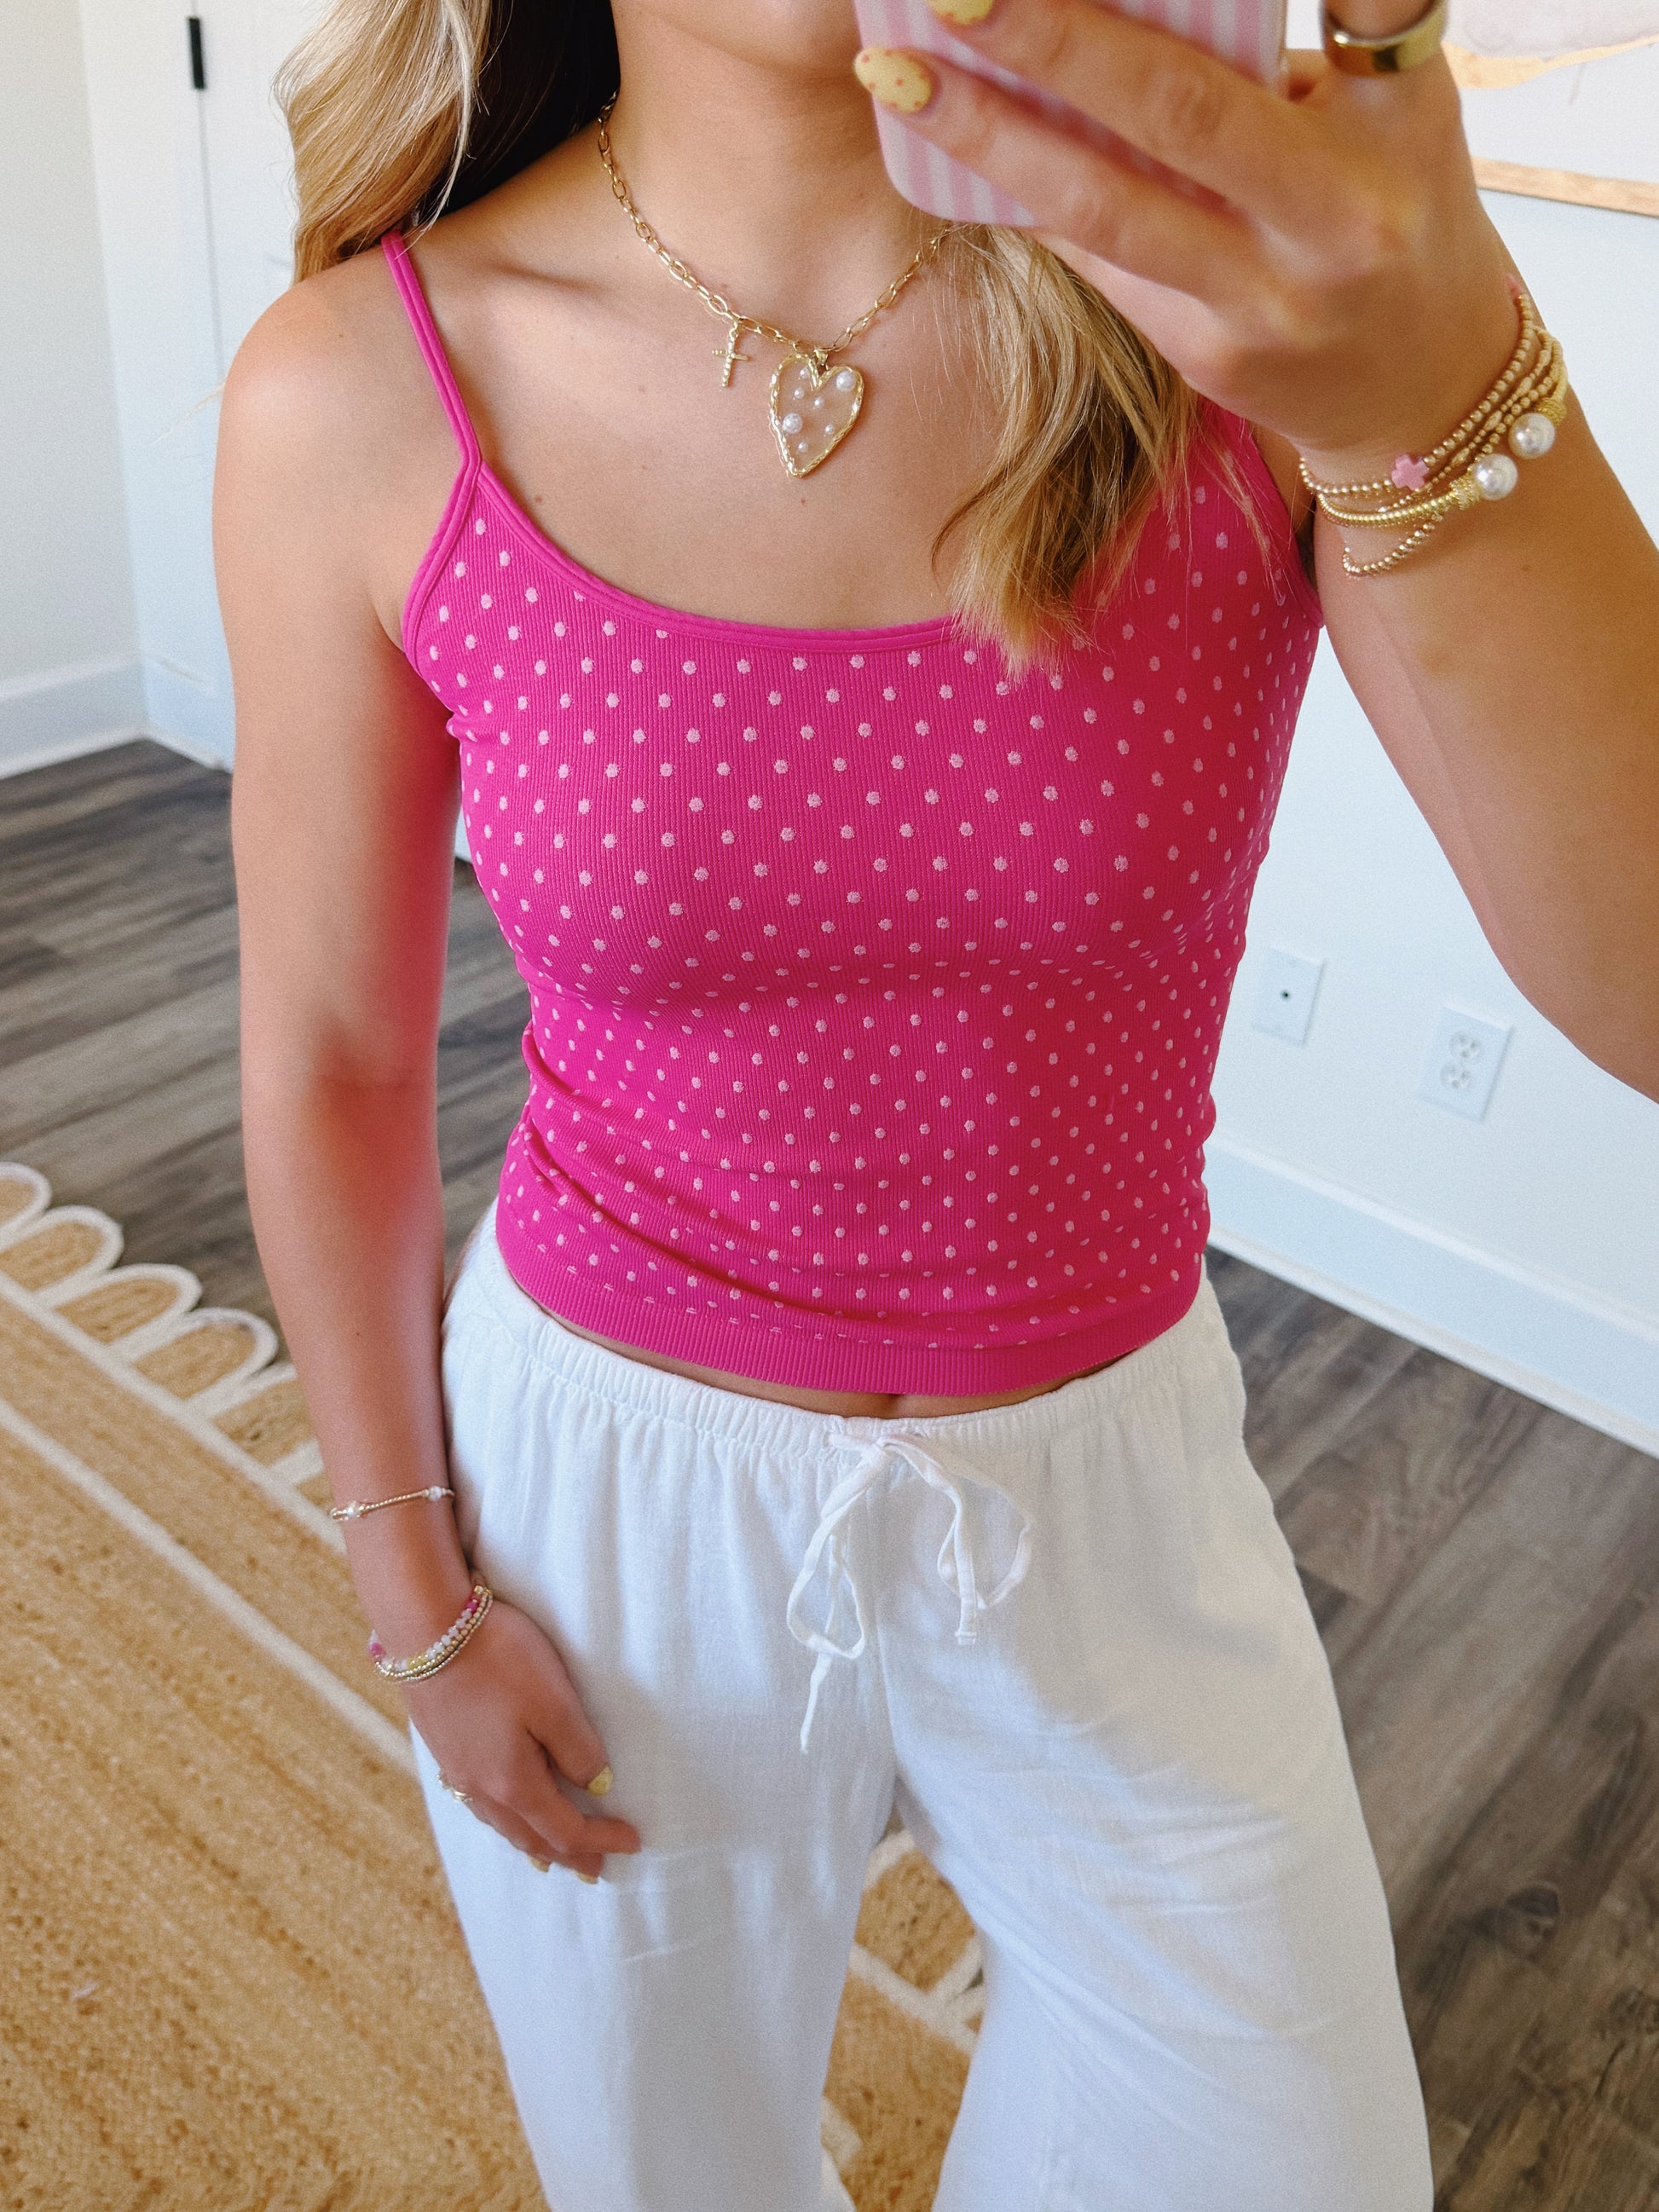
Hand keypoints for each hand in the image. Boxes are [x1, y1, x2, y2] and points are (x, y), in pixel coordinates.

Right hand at [402, 1594, 643, 1879]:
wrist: (425, 1627)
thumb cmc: (498, 1659)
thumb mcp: (554, 1702)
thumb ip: (578, 1749)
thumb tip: (596, 1787)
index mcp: (513, 1782)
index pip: (565, 1829)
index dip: (601, 1840)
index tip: (633, 1842)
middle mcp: (480, 1787)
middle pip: (530, 1836)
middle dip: (566, 1854)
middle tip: (594, 1870)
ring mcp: (457, 1769)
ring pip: (501, 1823)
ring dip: (532, 1841)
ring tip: (550, 1852)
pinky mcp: (443, 1746)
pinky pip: (479, 1803)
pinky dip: (503, 1818)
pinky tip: (503, 1809)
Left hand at [856, 0, 1520, 480]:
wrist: (1425, 389)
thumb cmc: (1391, 205)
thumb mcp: (1380, 108)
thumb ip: (1266, 57)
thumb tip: (1117, 12)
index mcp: (1401, 109)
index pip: (1353, 3)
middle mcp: (1341, 210)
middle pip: (1180, 106)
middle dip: (1056, 41)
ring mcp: (1271, 298)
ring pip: (1111, 207)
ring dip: (992, 138)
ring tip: (901, 78)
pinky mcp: (1211, 358)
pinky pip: (1100, 262)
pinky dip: (1028, 198)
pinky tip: (953, 149)